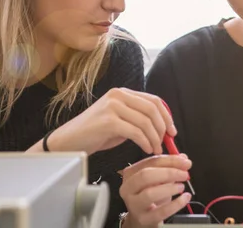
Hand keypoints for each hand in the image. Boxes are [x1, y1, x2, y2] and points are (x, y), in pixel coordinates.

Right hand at [49, 88, 176, 154]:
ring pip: (145, 122)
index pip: (153, 100)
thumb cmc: (96, 133)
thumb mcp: (119, 120)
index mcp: (122, 93)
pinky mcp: (109, 121)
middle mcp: (118, 95)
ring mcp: (113, 107)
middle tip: (165, 142)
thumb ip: (137, 118)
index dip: (166, 116)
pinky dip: (144, 142)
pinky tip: (145, 149)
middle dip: (163, 127)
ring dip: (154, 138)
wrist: (70, 140)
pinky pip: (135, 132)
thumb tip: (162, 127)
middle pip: (152, 109)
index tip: (172, 131)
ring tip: (154, 149)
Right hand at [120, 155, 192, 227]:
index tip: (185, 161)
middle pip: (146, 175)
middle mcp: (128, 188)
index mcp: (131, 173)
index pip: (150, 162)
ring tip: (182, 186)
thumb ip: (169, 166)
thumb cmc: (150, 194)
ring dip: (169, 188)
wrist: (141, 218)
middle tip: (184, 174)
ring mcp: (134, 204)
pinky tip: (185, 198)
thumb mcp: (158, 178)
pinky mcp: (143, 219)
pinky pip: (161, 211)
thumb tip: (183, 159)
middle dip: (168, 173)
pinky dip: (176, 204)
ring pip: (150, 193)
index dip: (170, 160)